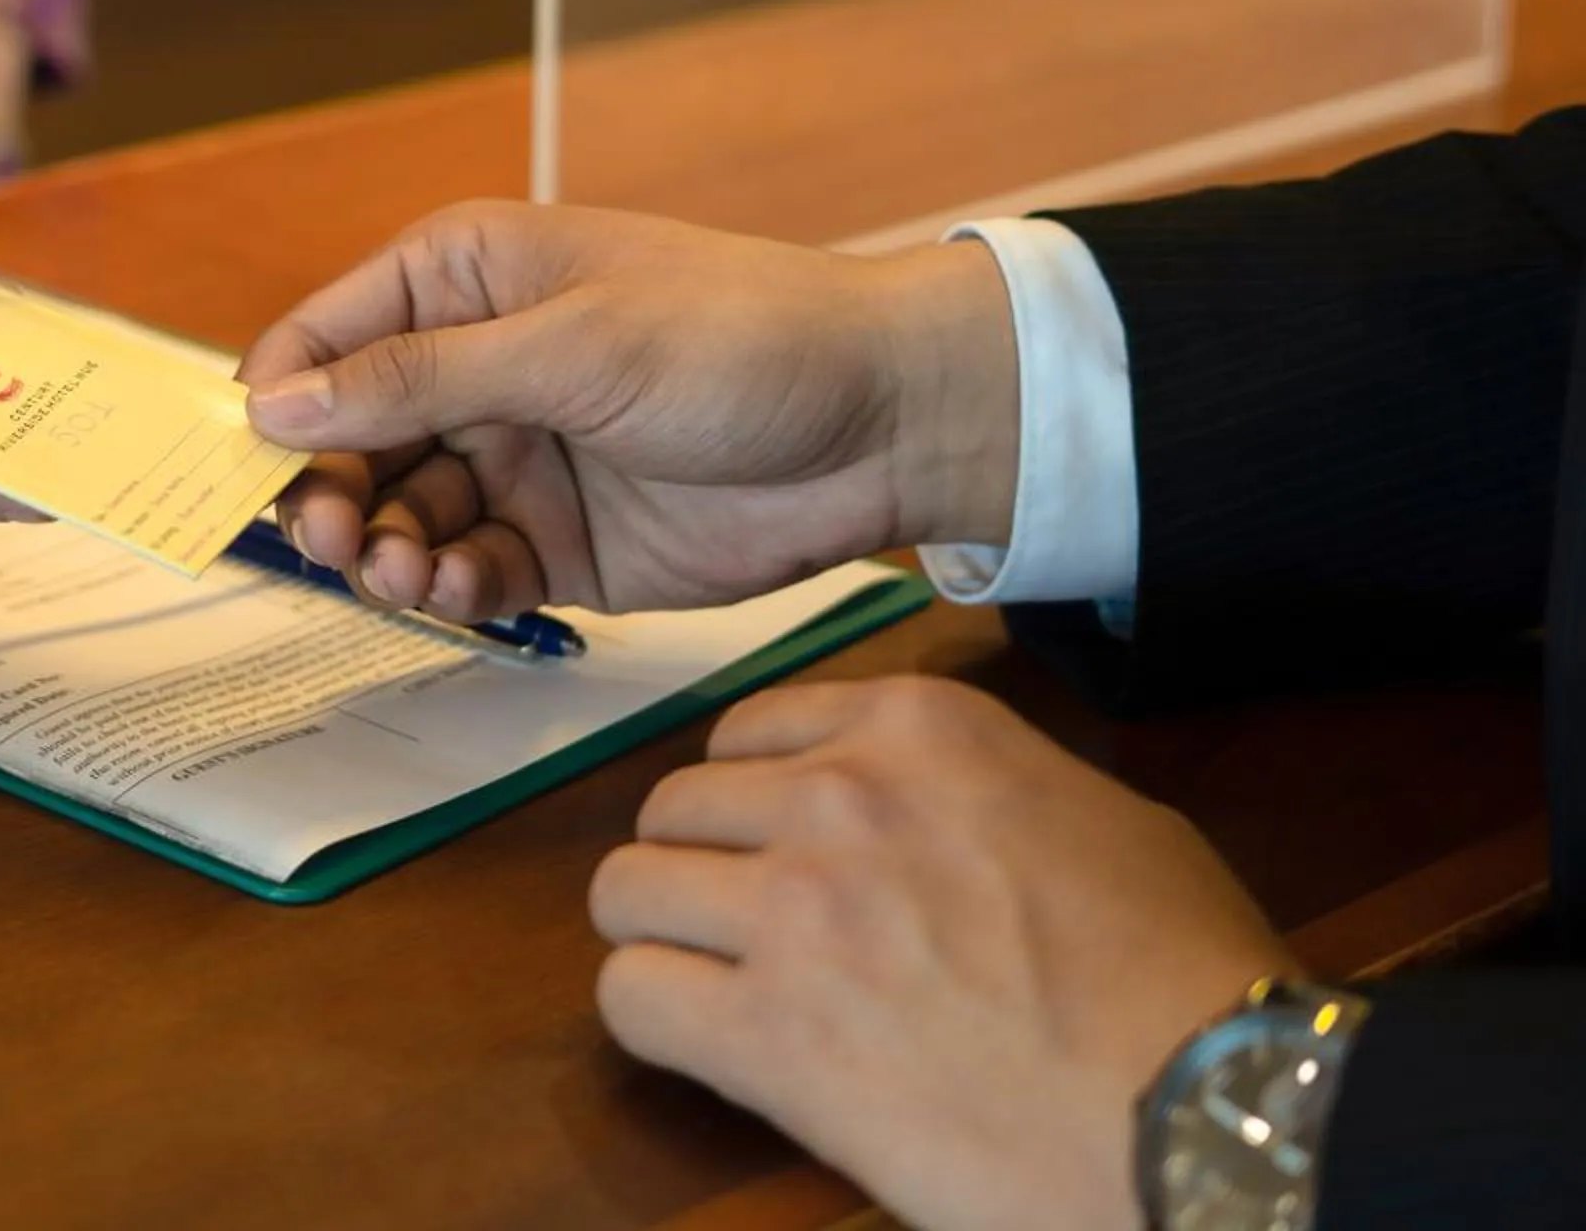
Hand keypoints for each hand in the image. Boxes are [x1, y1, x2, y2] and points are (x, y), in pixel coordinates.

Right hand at [234, 203, 1020, 620]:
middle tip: (334, 542)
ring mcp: (514, 458)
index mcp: (461, 280)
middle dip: (328, 494)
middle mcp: (472, 368)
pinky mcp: (558, 544)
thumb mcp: (569, 346)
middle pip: (345, 443)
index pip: (322, 339)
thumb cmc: (738, 338)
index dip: (274, 404)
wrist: (887, 423)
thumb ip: (417, 379)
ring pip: (398, 519)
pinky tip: (458, 594)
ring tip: (405, 577)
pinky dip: (448, 590)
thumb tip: (273, 402)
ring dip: (385, 553)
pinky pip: (467, 574)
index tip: (246, 473)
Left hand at [592, 676, 1289, 1230]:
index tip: (774, 851)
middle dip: (699, 868)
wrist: (1213, 1108)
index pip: (747, 733)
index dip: (750, 800)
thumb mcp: (1100, 817)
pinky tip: (712, 1044)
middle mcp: (835, 799)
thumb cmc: (1187, 972)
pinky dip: (655, 1019)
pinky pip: (632, 997)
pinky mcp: (767, 1034)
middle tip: (745, 933)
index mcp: (917, 729)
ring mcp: (792, 912)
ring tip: (717, 985)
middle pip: (674, 808)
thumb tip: (934, 815)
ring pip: (626, 890)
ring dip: (661, 936)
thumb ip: (979, 792)